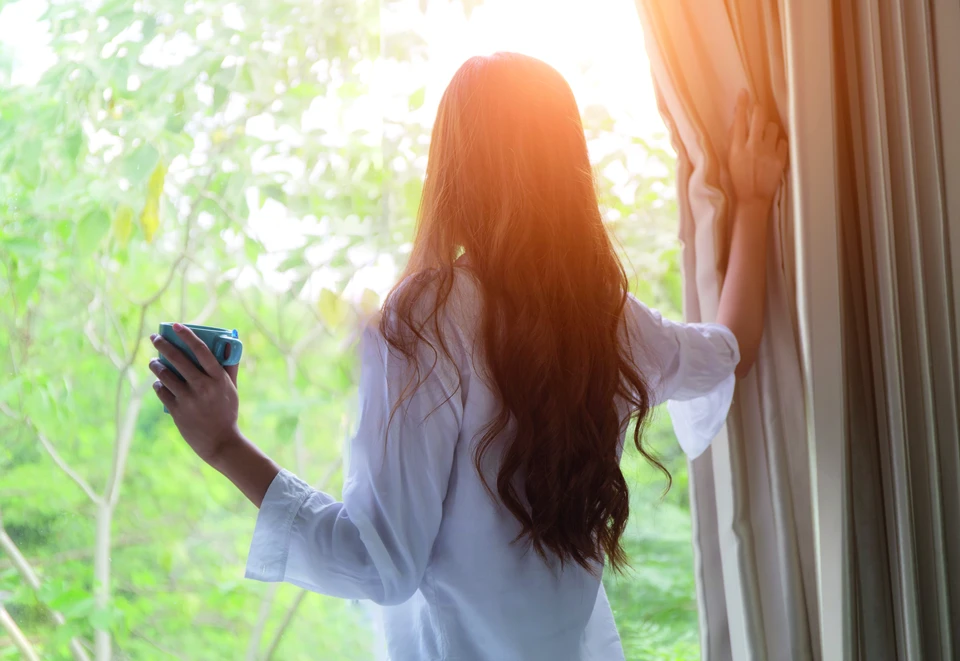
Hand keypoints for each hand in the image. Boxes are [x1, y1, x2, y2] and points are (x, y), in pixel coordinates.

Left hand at [149, 324, 240, 463]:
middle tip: (154, 338)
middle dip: (163, 344)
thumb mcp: (231, 390)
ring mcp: (188, 399)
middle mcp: (203, 386)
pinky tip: (158, 383)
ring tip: (154, 362)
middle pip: (178, 359)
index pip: (201, 350)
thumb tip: (228, 345)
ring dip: (156, 365)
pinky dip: (158, 385)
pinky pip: (161, 391)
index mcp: (218, 378)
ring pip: (165, 374)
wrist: (220, 442)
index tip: (176, 325)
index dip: (187, 335)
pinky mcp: (177, 411)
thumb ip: (228, 368)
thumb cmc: (227, 413)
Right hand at [728, 90, 787, 209]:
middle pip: (759, 116)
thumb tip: (739, 121)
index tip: (744, 92)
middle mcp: (753, 147)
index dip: (742, 103)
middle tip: (757, 111)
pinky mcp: (780, 159)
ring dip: (769, 129)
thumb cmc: (738, 180)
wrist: (752, 199)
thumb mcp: (730, 159)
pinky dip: (778, 143)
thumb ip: (734, 140)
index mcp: (737, 148)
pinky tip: (772, 150)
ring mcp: (768, 153)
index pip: (740, 119)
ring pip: (773, 127)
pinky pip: (782, 141)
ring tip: (765, 137)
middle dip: (758, 110)